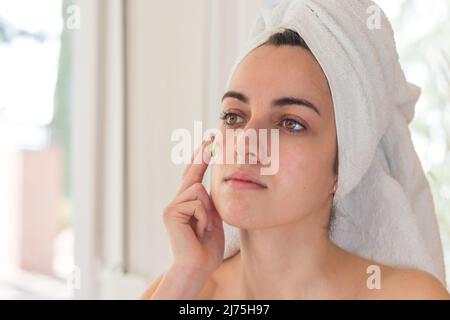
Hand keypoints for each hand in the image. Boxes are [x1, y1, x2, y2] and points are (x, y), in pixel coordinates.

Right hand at [163, 135, 224, 275]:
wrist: (196, 266)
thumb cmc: (206, 247)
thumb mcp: (212, 219)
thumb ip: (208, 202)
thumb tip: (208, 184)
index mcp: (187, 203)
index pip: (194, 176)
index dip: (201, 158)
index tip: (209, 141)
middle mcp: (176, 201)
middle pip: (192, 172)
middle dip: (202, 154)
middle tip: (212, 135)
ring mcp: (172, 205)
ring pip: (199, 189)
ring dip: (208, 211)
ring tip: (204, 228)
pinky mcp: (170, 211)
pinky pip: (197, 201)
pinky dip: (204, 217)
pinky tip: (199, 231)